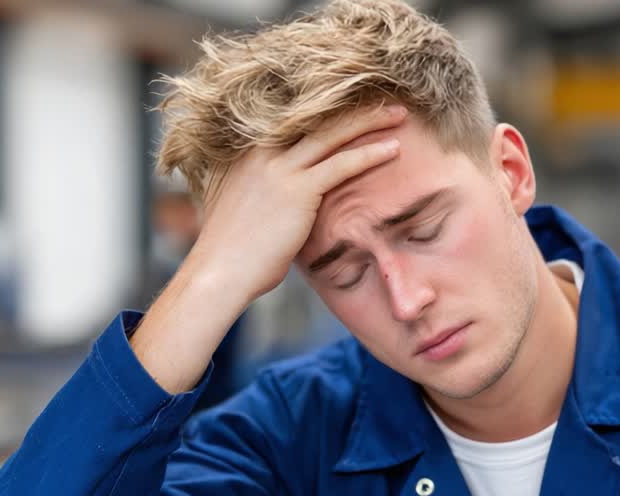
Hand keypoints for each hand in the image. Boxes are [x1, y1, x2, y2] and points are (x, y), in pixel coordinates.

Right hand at [131, 105, 405, 392]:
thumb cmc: (231, 252)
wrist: (219, 273)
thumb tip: (280, 195)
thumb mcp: (238, 205)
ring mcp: (278, 166)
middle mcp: (260, 149)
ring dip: (370, 120)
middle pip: (314, 116)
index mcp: (245, 150)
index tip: (352, 103)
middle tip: (383, 98)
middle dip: (352, 105)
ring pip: (332, 132)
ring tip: (400, 114)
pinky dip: (370, 154)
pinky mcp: (297, 188)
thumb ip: (260, 188)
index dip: (325, 109)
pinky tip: (394, 148)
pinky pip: (342, 164)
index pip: (293, 119)